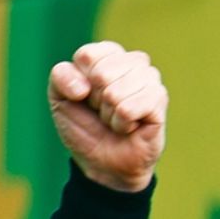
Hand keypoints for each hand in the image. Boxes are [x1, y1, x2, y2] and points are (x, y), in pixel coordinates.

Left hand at [48, 41, 167, 191]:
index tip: (83, 97)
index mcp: (107, 55)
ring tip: (114, 119)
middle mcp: (132, 62)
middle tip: (101, 111)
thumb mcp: (60, 100)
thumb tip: (84, 87)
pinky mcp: (160, 99)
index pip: (87, 55)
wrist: (102, 163)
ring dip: (108, 114)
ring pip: (114, 92)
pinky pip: (128, 108)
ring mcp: (149, 79)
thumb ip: (61, 78)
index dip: (78, 83)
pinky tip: (128, 127)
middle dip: (94, 100)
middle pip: (101, 73)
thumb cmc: (84, 127)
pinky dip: (121, 124)